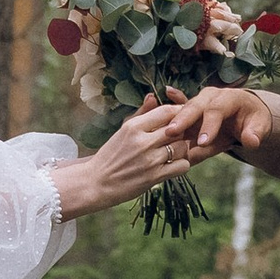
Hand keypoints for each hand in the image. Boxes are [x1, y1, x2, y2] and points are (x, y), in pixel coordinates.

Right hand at [51, 100, 189, 219]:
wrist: (96, 182)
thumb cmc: (111, 155)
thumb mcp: (123, 130)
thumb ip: (141, 114)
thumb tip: (153, 96)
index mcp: (134, 126)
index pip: (166, 111)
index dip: (178, 112)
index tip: (181, 116)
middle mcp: (143, 141)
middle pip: (178, 128)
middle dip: (182, 131)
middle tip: (179, 136)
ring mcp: (150, 160)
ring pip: (182, 147)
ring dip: (182, 149)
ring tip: (174, 152)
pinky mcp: (155, 177)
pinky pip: (182, 166)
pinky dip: (181, 165)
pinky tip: (172, 165)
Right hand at [171, 86, 272, 160]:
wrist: (247, 113)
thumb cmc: (253, 120)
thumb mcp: (260, 126)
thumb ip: (256, 133)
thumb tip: (251, 141)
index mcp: (230, 97)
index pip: (217, 109)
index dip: (210, 125)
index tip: (203, 142)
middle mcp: (211, 96)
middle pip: (195, 105)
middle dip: (183, 119)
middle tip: (172, 133)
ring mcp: (199, 102)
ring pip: (183, 109)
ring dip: (172, 120)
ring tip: (161, 132)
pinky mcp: (191, 110)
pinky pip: (178, 109)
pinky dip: (167, 111)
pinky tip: (151, 102)